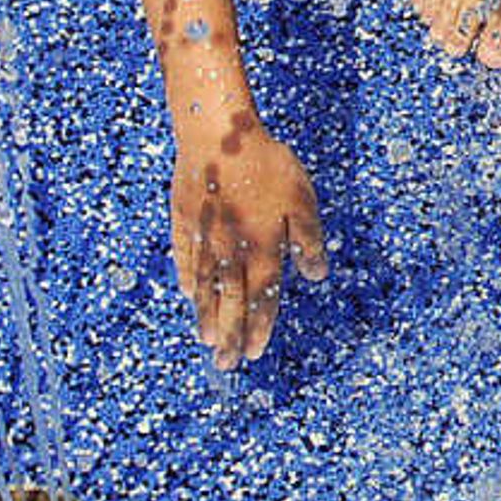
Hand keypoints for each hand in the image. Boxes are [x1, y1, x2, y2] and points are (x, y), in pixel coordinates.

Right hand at [168, 116, 329, 368]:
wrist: (217, 134)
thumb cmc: (267, 164)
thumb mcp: (302, 199)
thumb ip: (308, 240)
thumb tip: (317, 275)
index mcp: (263, 248)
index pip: (262, 298)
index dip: (260, 327)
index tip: (255, 352)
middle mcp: (231, 252)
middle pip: (231, 303)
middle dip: (231, 337)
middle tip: (227, 365)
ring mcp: (203, 239)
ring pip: (205, 287)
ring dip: (207, 317)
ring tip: (207, 341)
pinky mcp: (183, 221)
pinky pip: (184, 259)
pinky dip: (186, 280)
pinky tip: (187, 295)